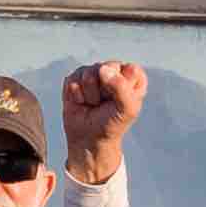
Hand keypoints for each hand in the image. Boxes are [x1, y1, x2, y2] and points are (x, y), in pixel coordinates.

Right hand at [60, 59, 148, 184]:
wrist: (89, 138)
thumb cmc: (112, 123)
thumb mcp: (127, 109)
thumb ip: (121, 87)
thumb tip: (102, 69)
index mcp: (132, 76)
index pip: (131, 70)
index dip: (124, 87)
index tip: (121, 102)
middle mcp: (113, 70)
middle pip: (107, 68)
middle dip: (105, 90)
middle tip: (105, 104)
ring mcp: (93, 72)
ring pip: (89, 74)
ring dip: (90, 95)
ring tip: (93, 104)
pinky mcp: (76, 77)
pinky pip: (73, 81)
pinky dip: (77, 96)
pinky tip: (82, 102)